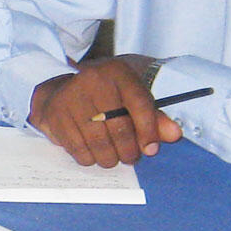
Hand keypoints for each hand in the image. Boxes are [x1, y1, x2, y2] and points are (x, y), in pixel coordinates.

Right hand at [28, 55, 182, 167]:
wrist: (59, 88)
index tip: (151, 149)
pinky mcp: (56, 114)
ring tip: (112, 158)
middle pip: (119, 126)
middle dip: (128, 150)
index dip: (149, 131)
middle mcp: (94, 79)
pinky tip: (93, 154)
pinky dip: (89, 157)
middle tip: (130, 157)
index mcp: (118, 72)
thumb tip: (174, 134)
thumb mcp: (130, 98)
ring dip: (109, 157)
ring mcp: (72, 96)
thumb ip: (154, 117)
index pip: (140, 104)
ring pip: (99, 140)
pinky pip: (78, 147)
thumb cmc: (104, 96)